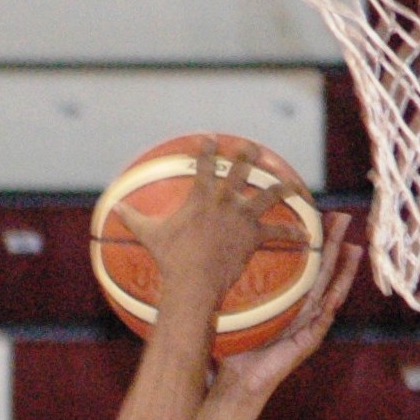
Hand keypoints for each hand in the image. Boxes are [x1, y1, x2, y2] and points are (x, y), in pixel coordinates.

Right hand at [114, 137, 291, 314]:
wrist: (192, 281)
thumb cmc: (171, 259)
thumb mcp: (149, 235)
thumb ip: (133, 218)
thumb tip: (113, 208)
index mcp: (201, 196)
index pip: (204, 164)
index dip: (207, 149)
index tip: (210, 138)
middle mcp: (225, 200)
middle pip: (242, 168)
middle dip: (248, 154)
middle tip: (253, 147)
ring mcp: (242, 216)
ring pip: (269, 193)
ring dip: (282, 187)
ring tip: (292, 185)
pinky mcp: (254, 236)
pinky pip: (279, 232)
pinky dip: (293, 233)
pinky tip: (306, 234)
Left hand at [211, 212, 362, 395]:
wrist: (236, 382)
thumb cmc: (232, 348)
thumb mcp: (234, 309)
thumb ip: (233, 286)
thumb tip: (214, 253)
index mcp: (287, 301)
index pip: (303, 266)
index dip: (311, 242)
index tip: (317, 216)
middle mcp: (301, 310)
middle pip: (321, 271)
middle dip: (332, 245)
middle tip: (342, 217)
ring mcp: (308, 325)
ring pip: (330, 290)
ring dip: (343, 269)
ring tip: (353, 245)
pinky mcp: (308, 341)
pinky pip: (325, 316)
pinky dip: (335, 300)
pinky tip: (343, 285)